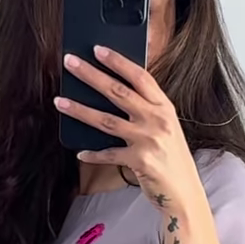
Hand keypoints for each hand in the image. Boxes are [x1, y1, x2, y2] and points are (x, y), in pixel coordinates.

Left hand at [56, 48, 201, 215]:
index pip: (140, 76)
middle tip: (69, 63)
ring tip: (60, 101)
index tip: (97, 49)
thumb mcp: (166, 129)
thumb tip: (114, 95)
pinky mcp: (139, 161)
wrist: (184, 194)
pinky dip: (92, 154)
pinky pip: (108, 154)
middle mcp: (157, 120)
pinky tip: (80, 152)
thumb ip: (147, 111)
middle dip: (90, 75)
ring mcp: (148, 140)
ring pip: (106, 120)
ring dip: (80, 110)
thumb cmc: (172, 160)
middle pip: (118, 92)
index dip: (117, 61)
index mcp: (164, 107)